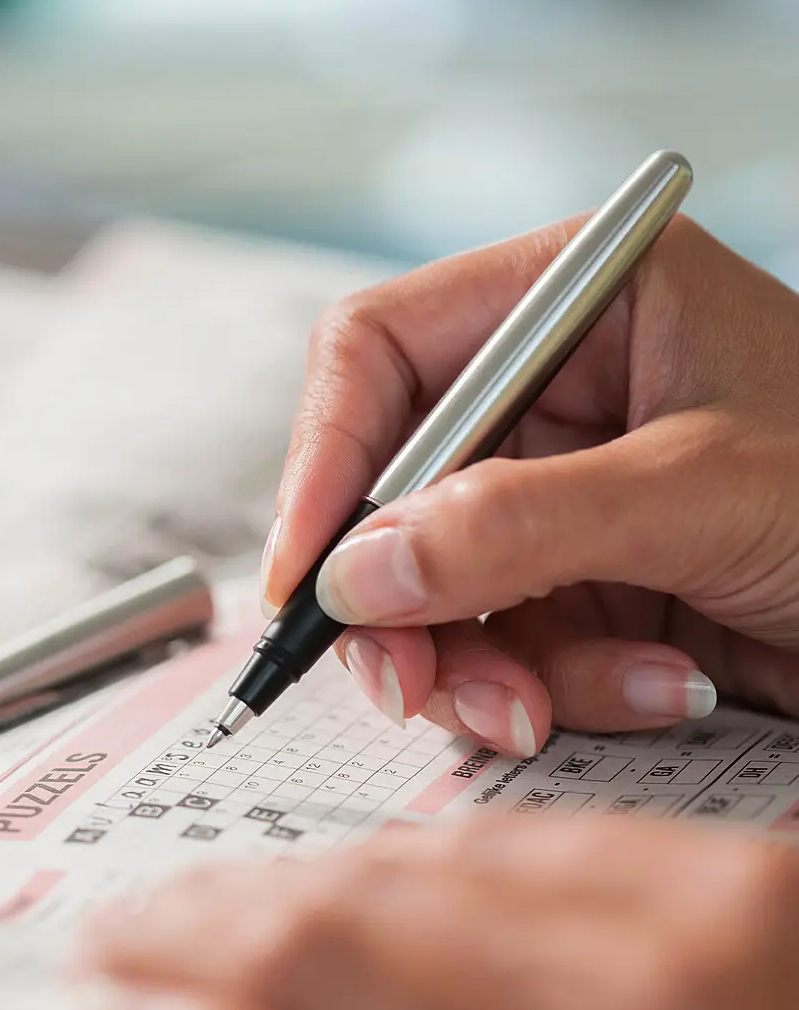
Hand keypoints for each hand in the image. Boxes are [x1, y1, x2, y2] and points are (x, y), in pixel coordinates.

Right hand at [261, 216, 798, 756]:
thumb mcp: (702, 491)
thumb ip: (522, 523)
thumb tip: (364, 568)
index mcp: (581, 302)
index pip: (384, 352)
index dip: (326, 462)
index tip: (307, 576)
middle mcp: (561, 394)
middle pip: (397, 492)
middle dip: (406, 603)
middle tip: (415, 684)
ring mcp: (569, 496)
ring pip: (445, 590)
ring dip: (490, 668)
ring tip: (552, 708)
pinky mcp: (589, 583)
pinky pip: (517, 646)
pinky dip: (569, 686)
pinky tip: (663, 682)